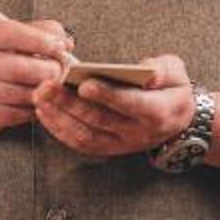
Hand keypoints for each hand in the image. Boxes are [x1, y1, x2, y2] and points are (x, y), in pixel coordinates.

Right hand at [0, 17, 74, 134]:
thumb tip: (66, 42)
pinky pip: (19, 113)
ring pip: (23, 94)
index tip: (60, 47)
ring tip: (48, 86)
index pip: (14, 34)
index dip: (42, 41)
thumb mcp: (11, 39)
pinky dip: (33, 108)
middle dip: (49, 71)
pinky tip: (33, 100)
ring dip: (43, 92)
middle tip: (60, 71)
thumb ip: (41, 32)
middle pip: (22, 68)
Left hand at [34, 52, 196, 158]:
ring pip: (86, 135)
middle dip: (71, 102)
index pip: (130, 104)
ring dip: (59, 117)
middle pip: (100, 120)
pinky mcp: (108, 149)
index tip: (84, 83)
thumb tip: (147, 71)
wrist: (178, 122)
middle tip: (48, 86)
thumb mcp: (177, 73)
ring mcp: (121, 144)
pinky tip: (44, 113)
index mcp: (158, 112)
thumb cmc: (172, 90)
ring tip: (40, 97)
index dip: (107, 95)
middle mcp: (138, 133)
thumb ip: (162, 69)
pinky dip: (60, 130)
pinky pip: (80, 143)